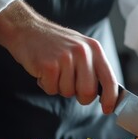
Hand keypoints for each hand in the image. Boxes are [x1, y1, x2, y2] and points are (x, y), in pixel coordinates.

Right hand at [0, 0, 117, 113]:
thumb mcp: (81, 48)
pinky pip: (52, 90)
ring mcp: (66, 58)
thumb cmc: (55, 44)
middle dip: (79, 96)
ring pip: (68, 93)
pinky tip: (44, 70)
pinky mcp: (49, 65)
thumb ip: (94, 68)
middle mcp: (83, 52)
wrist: (27, 29)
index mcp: (94, 49)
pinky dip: (46, 85)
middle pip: (89, 92)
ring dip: (59, 87)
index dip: (110, 99)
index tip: (107, 109)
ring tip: (54, 71)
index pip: (109, 79)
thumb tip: (106, 93)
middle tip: (70, 85)